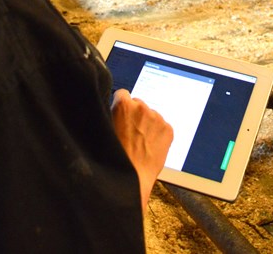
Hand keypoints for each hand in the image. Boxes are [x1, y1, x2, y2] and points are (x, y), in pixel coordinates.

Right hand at [111, 89, 173, 212]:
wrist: (132, 178)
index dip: (120, 105)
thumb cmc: (115, 157)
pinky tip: (149, 146)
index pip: (122, 93)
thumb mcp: (104, 130)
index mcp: (124, 105)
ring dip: (146, 123)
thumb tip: (114, 108)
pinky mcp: (168, 129)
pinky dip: (157, 133)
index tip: (120, 114)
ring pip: (151, 115)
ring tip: (139, 142)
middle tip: (129, 132)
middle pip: (138, 104)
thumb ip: (110, 115)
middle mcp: (142, 107)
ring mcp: (157, 118)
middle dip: (134, 114)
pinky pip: (162, 126)